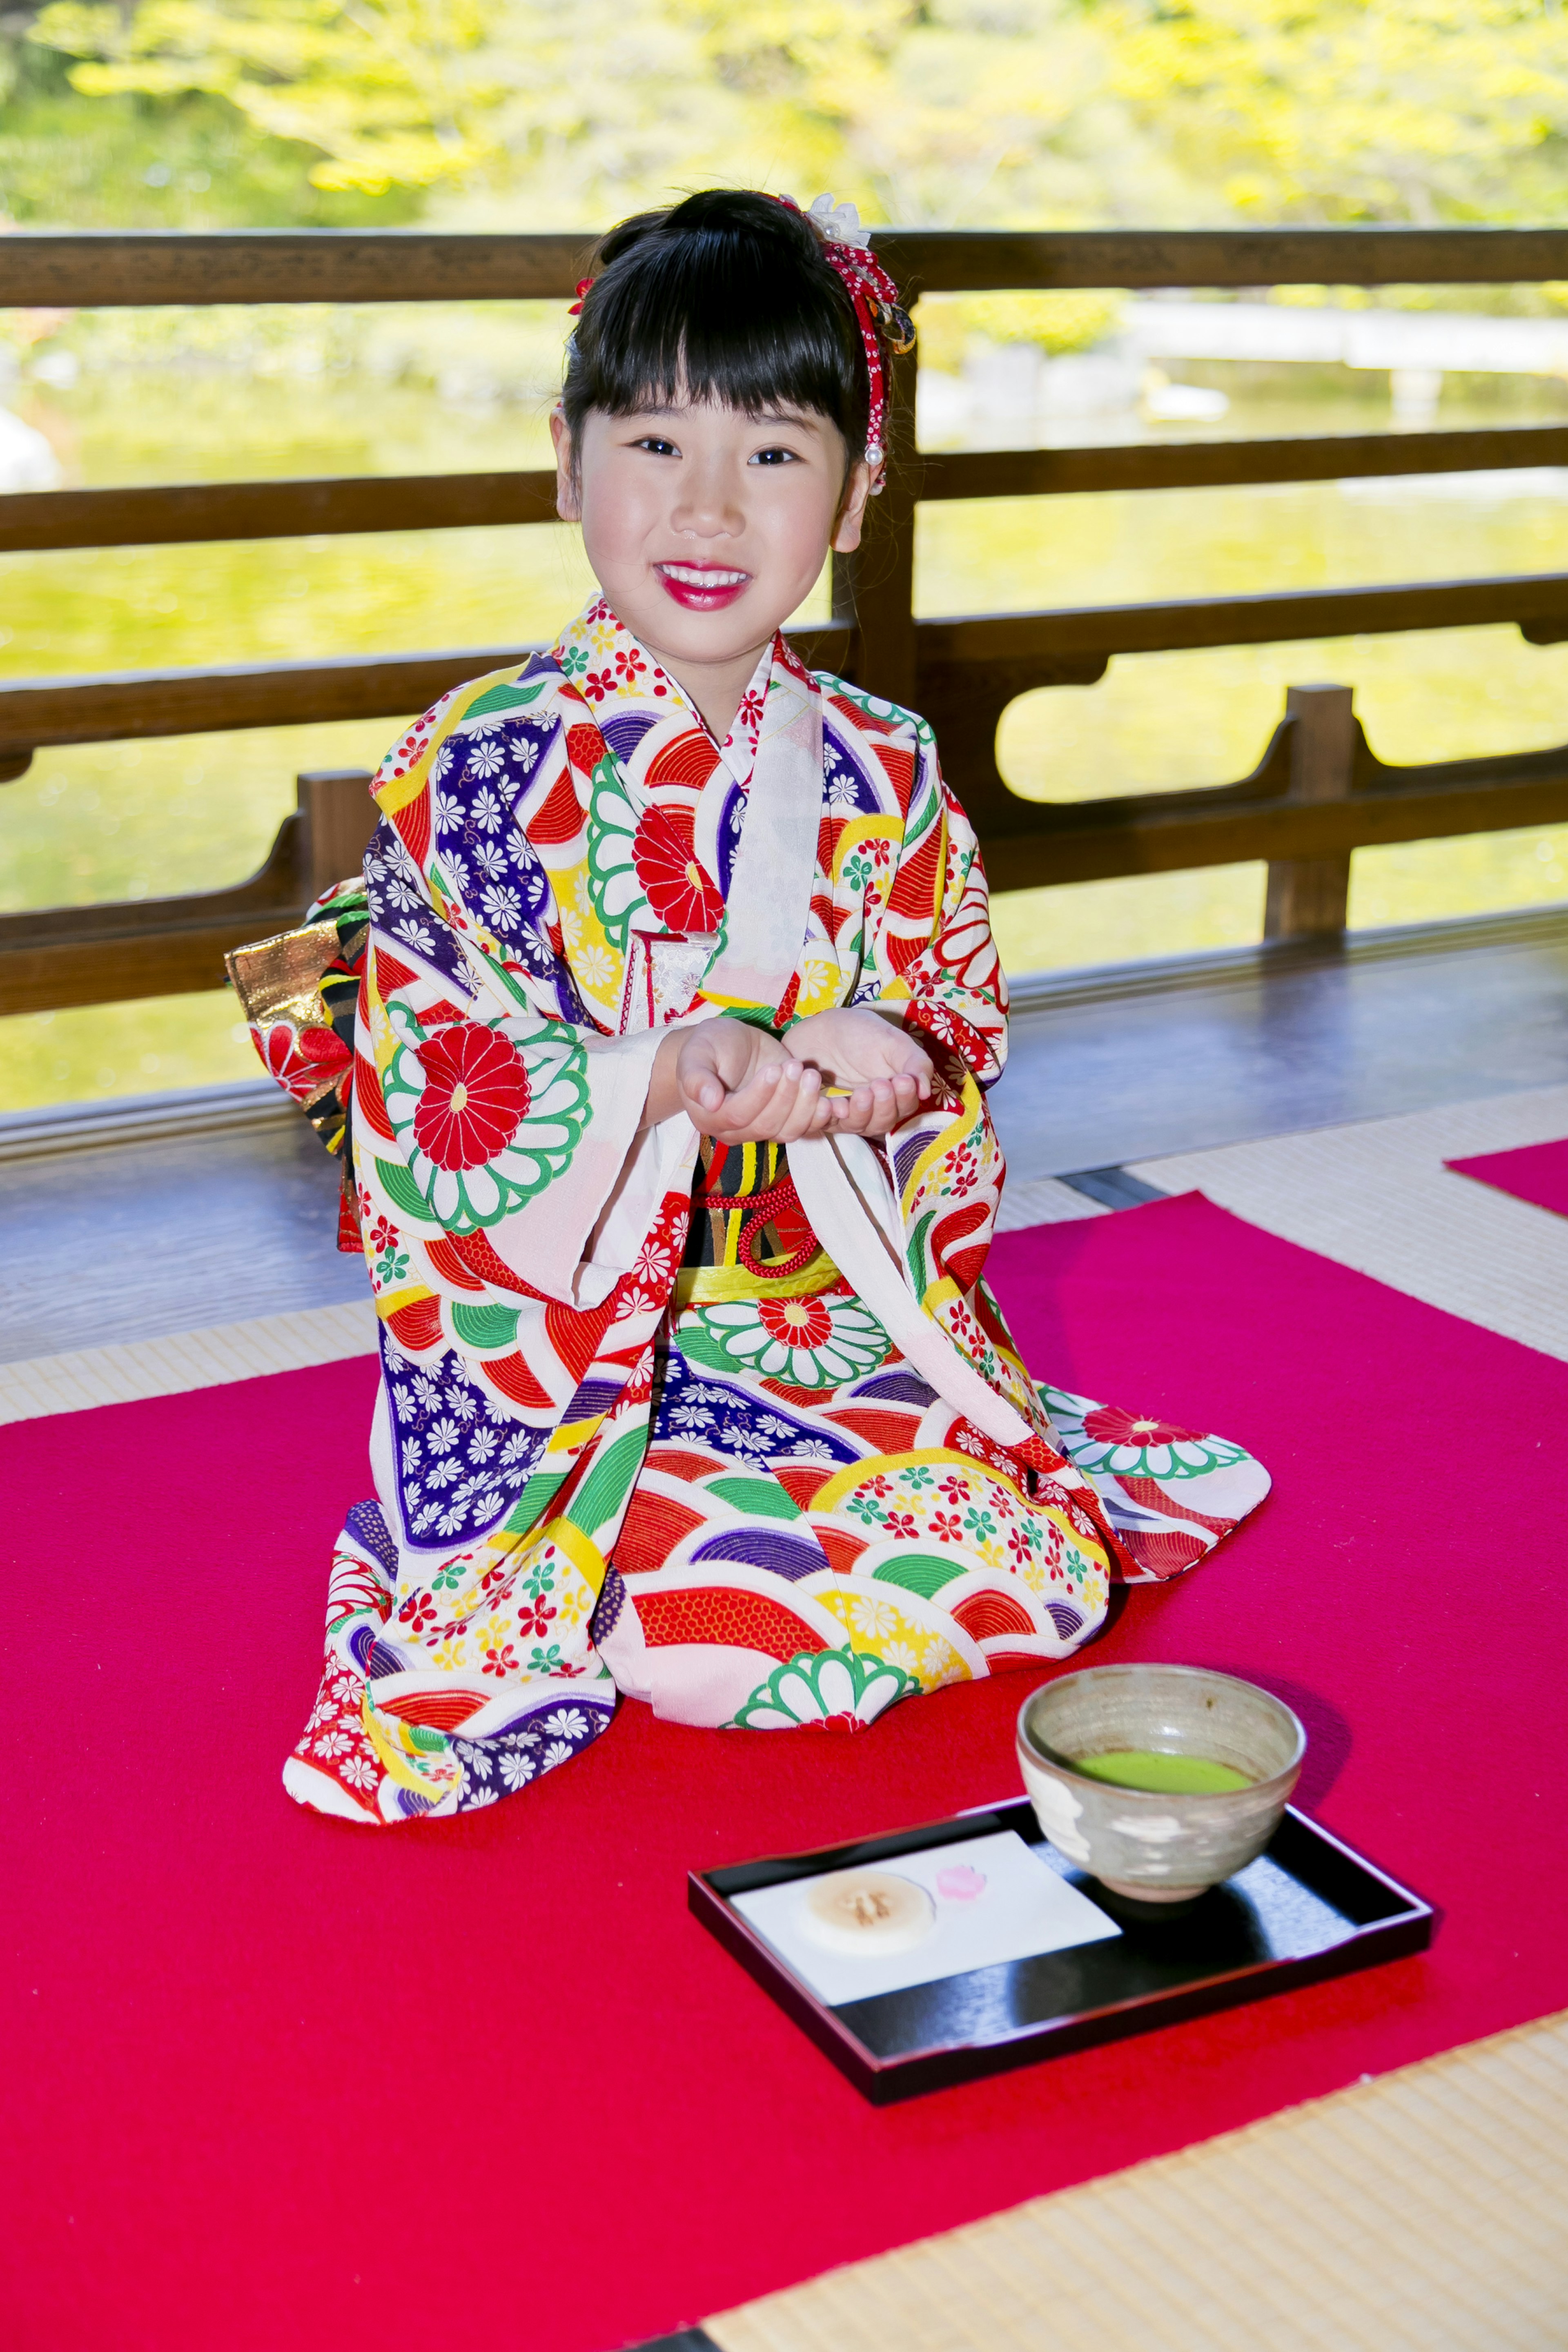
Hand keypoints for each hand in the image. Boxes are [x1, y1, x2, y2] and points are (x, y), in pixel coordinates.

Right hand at [644, 1016, 836, 1143]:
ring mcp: (762, 1128)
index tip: (773, 1068)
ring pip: (787, 1130)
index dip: (758, 1096)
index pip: (737, 1115)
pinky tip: (830, 1100)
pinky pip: (804, 1128)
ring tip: (812, 1075)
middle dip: (785, 1097)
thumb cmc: (709, 1046)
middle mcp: (735, 1131)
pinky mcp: (785, 1120)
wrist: (727, 1046)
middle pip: (765, 1125)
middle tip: (796, 1065)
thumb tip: (710, 1102)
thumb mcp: (697, 1052)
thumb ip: (696, 1076)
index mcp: (709, 1118)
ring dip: (804, 1105)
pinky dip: (818, 1117)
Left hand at [785, 1007, 933, 1138]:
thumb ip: (914, 1062)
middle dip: (884, 1106)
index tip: (902, 1080)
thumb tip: (925, 1091)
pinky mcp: (824, 1115)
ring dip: (861, 1112)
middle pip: (883, 1122)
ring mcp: (848, 1115)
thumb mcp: (892, 1041)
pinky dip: (831, 1116)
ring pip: (858, 1126)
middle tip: (880, 1085)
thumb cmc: (860, 1034)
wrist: (819, 1031)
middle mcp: (874, 1110)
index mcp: (895, 1093)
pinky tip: (834, 1103)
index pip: (906, 1106)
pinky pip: (826, 1123)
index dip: (905, 1097)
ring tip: (861, 1093)